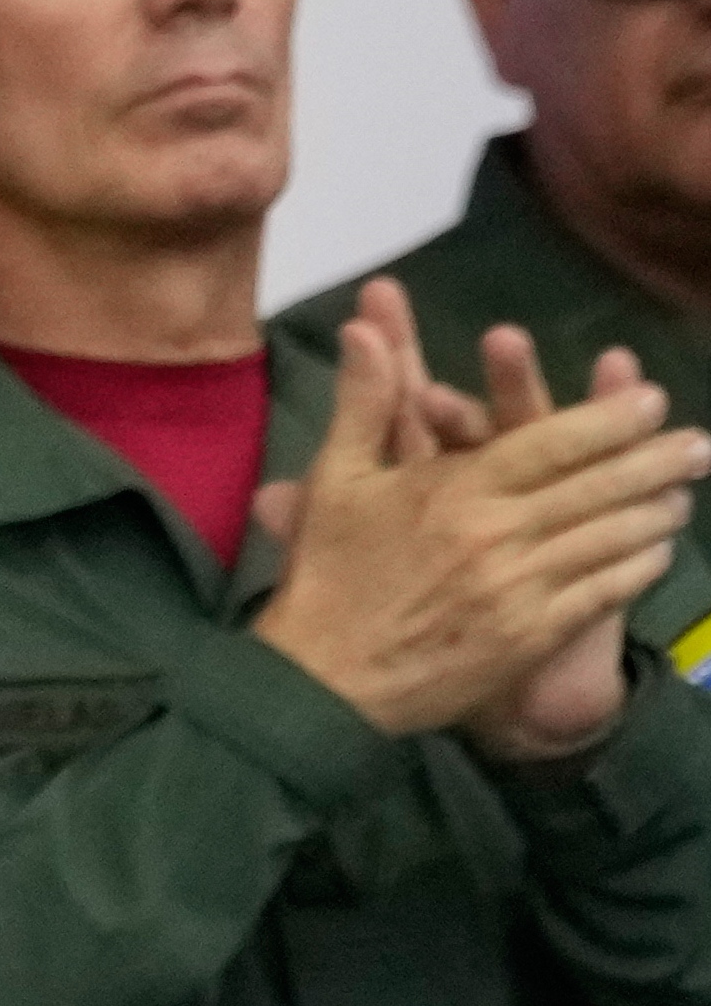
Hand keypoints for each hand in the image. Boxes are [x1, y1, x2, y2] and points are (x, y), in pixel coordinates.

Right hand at [254, 280, 698, 745]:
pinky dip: (635, 569)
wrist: (331, 677)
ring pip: (606, 542)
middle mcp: (500, 534)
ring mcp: (523, 589)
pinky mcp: (533, 635)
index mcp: (454, 489)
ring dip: (653, 513)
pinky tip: (657, 552)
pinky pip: (599, 594)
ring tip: (687, 492)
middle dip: (652, 463)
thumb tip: (362, 329)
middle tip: (699, 443)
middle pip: (592, 490)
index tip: (650, 401)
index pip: (546, 444)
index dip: (604, 422)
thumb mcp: (335, 476)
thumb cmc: (332, 569)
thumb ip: (362, 401)